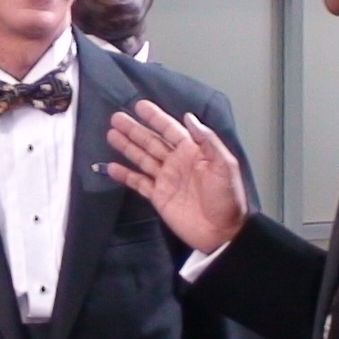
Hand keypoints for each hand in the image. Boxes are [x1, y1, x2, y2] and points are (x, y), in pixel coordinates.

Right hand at [104, 100, 248, 254]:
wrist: (222, 232)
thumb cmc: (227, 198)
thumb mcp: (224, 165)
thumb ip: (207, 141)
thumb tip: (188, 117)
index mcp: (193, 152)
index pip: (170, 129)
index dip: (155, 117)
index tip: (140, 106)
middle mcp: (177, 162)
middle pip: (151, 141)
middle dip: (134, 130)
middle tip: (116, 118)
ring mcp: (166, 179)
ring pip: (142, 158)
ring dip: (127, 147)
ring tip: (111, 134)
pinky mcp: (158, 197)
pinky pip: (138, 182)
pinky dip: (125, 175)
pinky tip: (112, 167)